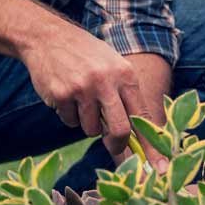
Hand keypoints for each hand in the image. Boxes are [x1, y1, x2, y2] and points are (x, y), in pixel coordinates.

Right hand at [17, 23, 143, 159]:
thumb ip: (126, 96)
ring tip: (82, 100)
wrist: (48, 37)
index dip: (150, 145)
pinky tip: (66, 95)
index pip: (142, 116)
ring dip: (87, 123)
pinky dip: (69, 115)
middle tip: (112, 145)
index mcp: (125, 74)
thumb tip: (137, 135)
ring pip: (91, 129)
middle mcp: (106, 81)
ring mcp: (83, 89)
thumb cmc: (86, 56)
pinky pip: (70, 122)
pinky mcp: (61, 95)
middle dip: (117, 144)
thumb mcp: (113, 66)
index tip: (157, 167)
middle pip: (120, 131)